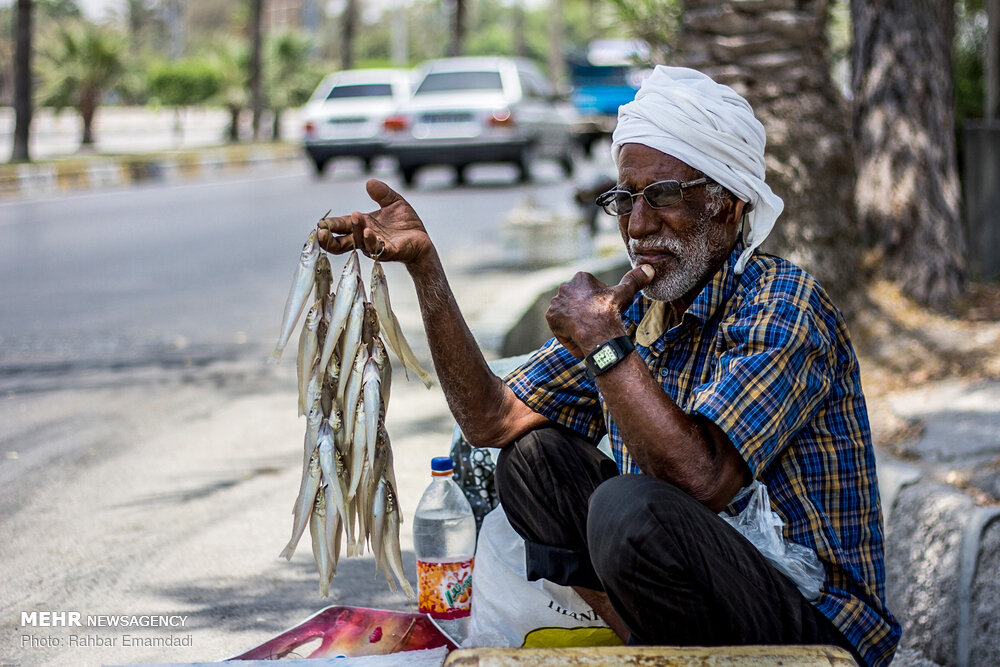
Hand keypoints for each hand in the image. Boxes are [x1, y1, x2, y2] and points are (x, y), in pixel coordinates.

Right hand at [316, 179, 433, 266]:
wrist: (422, 240)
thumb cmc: (405, 224)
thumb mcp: (394, 202)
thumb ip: (382, 193)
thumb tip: (369, 182)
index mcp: (362, 226)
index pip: (341, 226)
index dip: (330, 225)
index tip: (320, 223)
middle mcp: (365, 238)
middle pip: (341, 242)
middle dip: (329, 239)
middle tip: (321, 232)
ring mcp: (375, 246)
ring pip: (358, 242)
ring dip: (355, 230)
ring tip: (355, 216)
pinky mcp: (388, 252)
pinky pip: (377, 249)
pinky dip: (371, 240)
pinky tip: (368, 231)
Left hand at [545, 265, 652, 357]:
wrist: (597, 330)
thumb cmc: (611, 310)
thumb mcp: (624, 292)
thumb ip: (634, 279)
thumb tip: (649, 268)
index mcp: (581, 278)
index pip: (589, 292)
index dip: (598, 305)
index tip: (604, 313)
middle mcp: (565, 287)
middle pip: (577, 304)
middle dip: (585, 313)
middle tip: (596, 324)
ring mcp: (556, 302)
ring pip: (568, 315)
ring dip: (576, 324)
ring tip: (589, 333)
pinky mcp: (551, 317)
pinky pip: (560, 328)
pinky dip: (568, 335)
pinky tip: (580, 340)